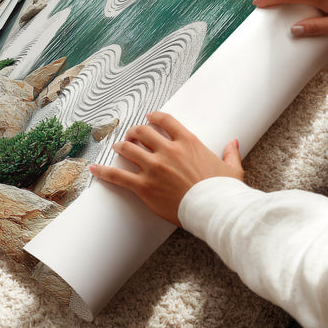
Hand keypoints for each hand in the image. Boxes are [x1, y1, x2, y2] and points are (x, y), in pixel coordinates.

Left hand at [89, 111, 242, 226]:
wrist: (214, 210)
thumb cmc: (223, 191)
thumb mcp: (231, 169)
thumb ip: (230, 153)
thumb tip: (234, 142)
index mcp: (188, 142)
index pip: (165, 121)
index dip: (154, 118)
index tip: (149, 118)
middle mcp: (168, 150)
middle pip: (142, 132)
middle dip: (134, 132)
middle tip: (131, 135)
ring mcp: (154, 167)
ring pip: (128, 149)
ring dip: (121, 146)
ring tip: (117, 147)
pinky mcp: (144, 186)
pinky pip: (118, 176)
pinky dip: (104, 171)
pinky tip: (94, 168)